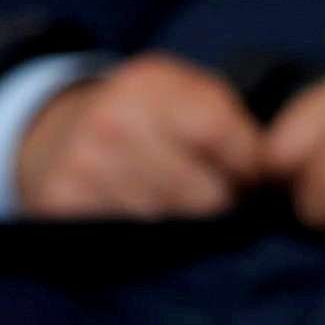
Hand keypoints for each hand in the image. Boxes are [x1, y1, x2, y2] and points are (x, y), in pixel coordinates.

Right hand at [14, 53, 266, 219]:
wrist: (56, 135)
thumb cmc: (143, 121)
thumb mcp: (183, 97)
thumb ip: (229, 122)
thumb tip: (269, 171)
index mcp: (152, 84)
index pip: (219, 134)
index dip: (247, 169)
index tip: (252, 182)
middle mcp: (114, 118)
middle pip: (203, 193)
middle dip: (220, 205)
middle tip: (215, 202)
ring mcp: (86, 161)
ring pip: (171, 223)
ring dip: (185, 228)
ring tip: (178, 211)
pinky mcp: (64, 201)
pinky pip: (133, 241)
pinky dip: (147, 240)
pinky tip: (144, 222)